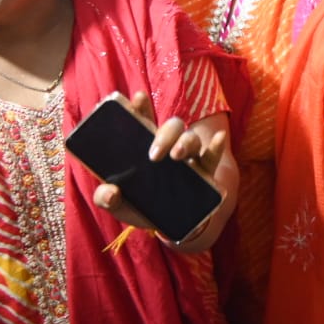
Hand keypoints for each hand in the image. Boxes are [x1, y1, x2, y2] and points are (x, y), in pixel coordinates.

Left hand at [91, 91, 228, 236]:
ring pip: (191, 139)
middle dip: (164, 134)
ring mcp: (189, 158)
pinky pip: (212, 156)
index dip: (141, 107)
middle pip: (172, 127)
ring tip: (176, 156)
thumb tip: (110, 192)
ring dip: (185, 142)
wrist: (169, 225)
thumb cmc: (141, 205)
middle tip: (153, 155)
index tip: (138, 98)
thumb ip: (105, 197)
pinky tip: (218, 138)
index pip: (144, 120)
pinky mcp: (205, 173)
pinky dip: (216, 146)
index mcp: (145, 146)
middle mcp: (169, 147)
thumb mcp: (119, 203)